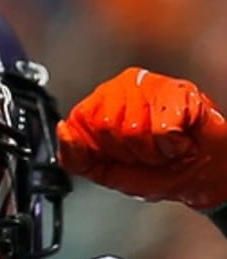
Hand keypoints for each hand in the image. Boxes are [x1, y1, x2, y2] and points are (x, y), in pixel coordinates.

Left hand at [59, 67, 226, 209]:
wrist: (196, 174)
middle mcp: (122, 88)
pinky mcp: (179, 90)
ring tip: (159, 147)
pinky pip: (161, 129)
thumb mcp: (104, 172)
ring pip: (133, 128)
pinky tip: (177, 139)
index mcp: (100, 106)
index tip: (115, 155)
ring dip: (149, 150)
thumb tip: (62, 129)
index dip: (98, 148)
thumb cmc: (155, 170)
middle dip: (124, 151)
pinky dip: (170, 145)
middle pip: (104, 124)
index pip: (79, 120)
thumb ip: (75, 157)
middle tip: (142, 152)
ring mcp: (151, 85)